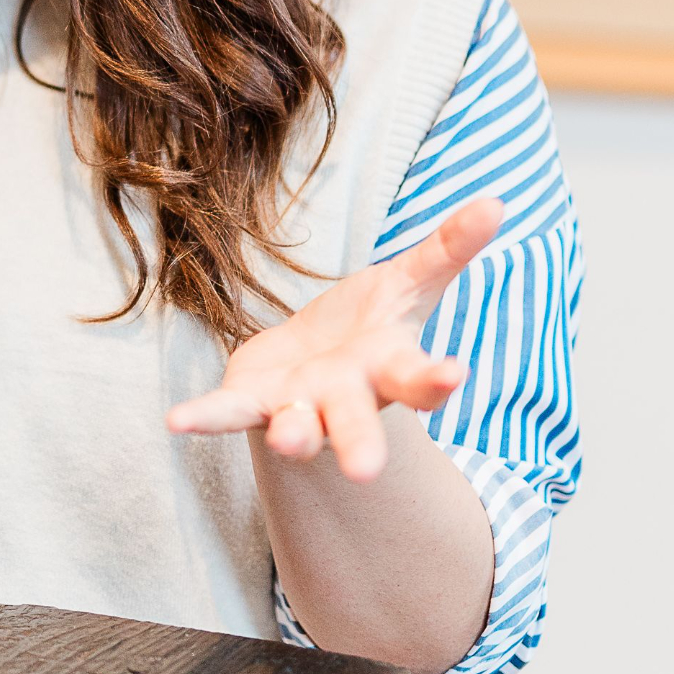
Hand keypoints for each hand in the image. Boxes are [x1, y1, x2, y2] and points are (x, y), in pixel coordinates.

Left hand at [166, 198, 504, 481]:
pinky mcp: (253, 402)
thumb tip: (496, 202)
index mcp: (390, 367)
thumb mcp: (409, 282)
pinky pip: (228, 413)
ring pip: (298, 427)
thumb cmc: (371, 328)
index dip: (435, 378)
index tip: (452, 374)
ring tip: (288, 442)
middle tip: (364, 470)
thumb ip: (448, 248)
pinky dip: (205, 417)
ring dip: (293, 434)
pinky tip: (177, 422)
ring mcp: (299, 405)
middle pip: (357, 422)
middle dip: (360, 443)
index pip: (419, 377)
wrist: (314, 361)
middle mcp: (347, 397)